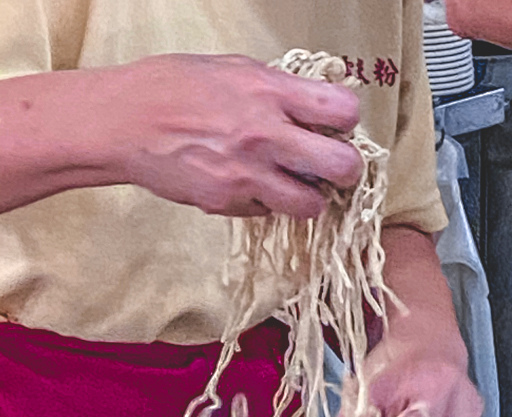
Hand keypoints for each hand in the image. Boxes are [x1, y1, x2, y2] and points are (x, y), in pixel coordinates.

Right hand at [107, 54, 362, 217]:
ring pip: (311, 205)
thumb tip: (315, 106)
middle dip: (346, 170)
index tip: (336, 125)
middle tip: (334, 168)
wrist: (125, 122)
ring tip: (293, 183)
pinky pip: (268, 212)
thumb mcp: (234, 70)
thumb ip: (279, 89)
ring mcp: (249, 175)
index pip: (343, 110)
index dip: (347, 121)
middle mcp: (266, 135)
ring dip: (309, 197)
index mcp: (271, 92)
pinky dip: (266, 203)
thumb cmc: (175, 88)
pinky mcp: (229, 203)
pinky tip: (249, 185)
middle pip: (342, 166)